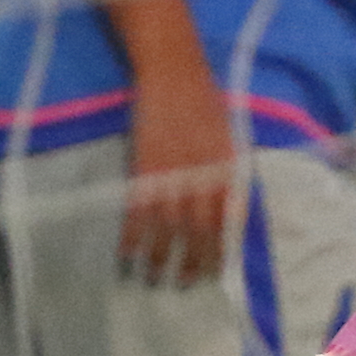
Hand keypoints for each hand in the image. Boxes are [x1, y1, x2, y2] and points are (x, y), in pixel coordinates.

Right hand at [120, 54, 240, 287]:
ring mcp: (172, 173)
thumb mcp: (228, 138)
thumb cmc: (203, 102)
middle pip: (200, 232)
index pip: (228, 222)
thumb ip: (228, 174)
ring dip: (160, 258)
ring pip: (168, 228)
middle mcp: (203, 176)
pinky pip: (137, 211)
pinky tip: (126, 254)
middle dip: (193, 263)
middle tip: (184, 284)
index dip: (221, 250)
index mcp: (227, 170)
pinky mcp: (143, 167)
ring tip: (153, 279)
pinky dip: (131, 236)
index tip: (215, 272)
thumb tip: (229, 212)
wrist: (173, 71)